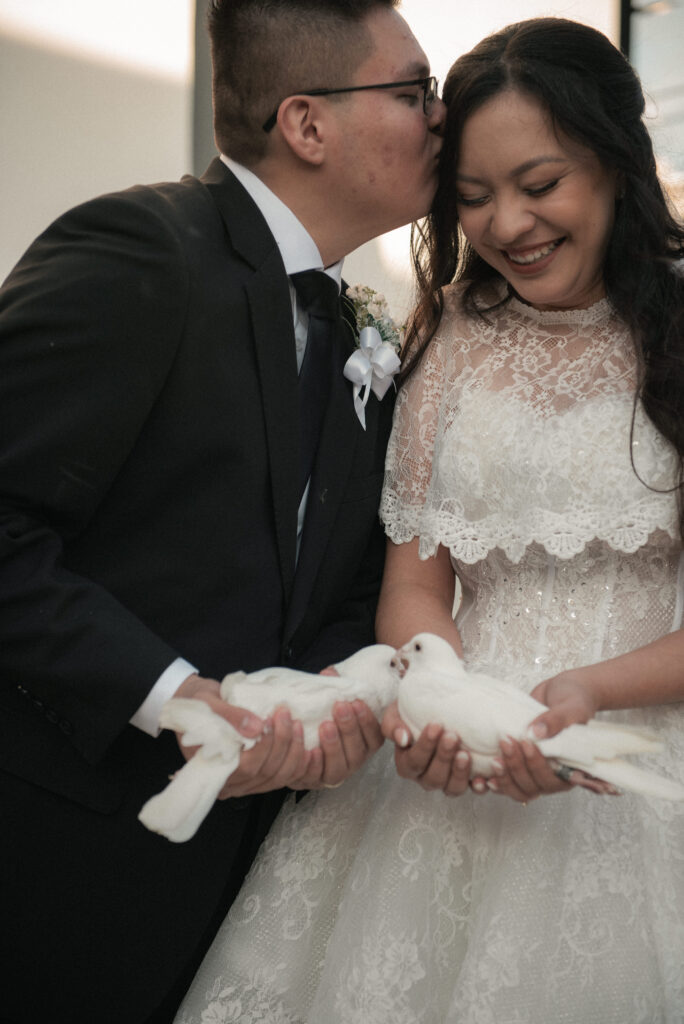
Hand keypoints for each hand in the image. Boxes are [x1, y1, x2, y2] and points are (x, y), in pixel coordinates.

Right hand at [172, 673, 313, 798]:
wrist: (193, 703)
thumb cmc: (196, 703)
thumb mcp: (208, 702)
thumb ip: (231, 716)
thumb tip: (257, 728)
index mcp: (212, 767)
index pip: (247, 766)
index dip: (265, 745)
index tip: (271, 718)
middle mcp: (229, 782)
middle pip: (266, 772)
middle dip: (283, 743)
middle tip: (287, 715)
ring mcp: (243, 782)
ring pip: (278, 778)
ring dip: (294, 751)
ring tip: (297, 724)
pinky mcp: (256, 776)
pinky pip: (282, 777)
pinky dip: (298, 763)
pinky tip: (308, 746)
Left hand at [289, 671, 384, 789]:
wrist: (292, 745)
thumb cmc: (318, 720)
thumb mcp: (327, 703)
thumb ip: (331, 689)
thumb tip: (330, 673)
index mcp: (363, 742)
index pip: (374, 736)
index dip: (368, 721)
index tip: (357, 702)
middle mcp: (353, 760)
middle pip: (358, 751)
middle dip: (350, 728)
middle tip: (340, 707)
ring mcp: (334, 772)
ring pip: (340, 767)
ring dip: (334, 746)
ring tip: (325, 726)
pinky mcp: (314, 781)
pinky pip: (317, 778)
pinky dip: (315, 765)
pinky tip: (311, 751)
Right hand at [381, 701, 470, 795]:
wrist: (431, 709)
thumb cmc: (412, 713)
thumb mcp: (396, 714)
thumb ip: (393, 726)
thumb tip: (402, 738)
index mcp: (407, 764)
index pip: (413, 762)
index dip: (424, 746)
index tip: (436, 726)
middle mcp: (425, 777)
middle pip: (433, 778)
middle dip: (443, 758)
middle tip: (453, 736)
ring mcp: (446, 781)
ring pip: (451, 788)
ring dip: (459, 773)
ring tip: (466, 754)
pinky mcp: (465, 781)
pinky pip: (472, 790)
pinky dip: (478, 786)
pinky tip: (483, 777)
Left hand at [483, 670, 614, 802]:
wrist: (559, 693)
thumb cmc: (573, 702)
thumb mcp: (572, 708)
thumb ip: (557, 721)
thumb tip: (537, 733)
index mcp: (571, 768)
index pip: (553, 781)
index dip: (537, 767)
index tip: (527, 744)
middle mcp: (552, 774)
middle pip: (533, 787)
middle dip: (517, 767)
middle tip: (507, 741)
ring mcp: (534, 772)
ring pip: (518, 789)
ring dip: (504, 777)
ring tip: (494, 759)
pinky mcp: (519, 765)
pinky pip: (506, 783)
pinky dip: (494, 782)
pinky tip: (482, 778)